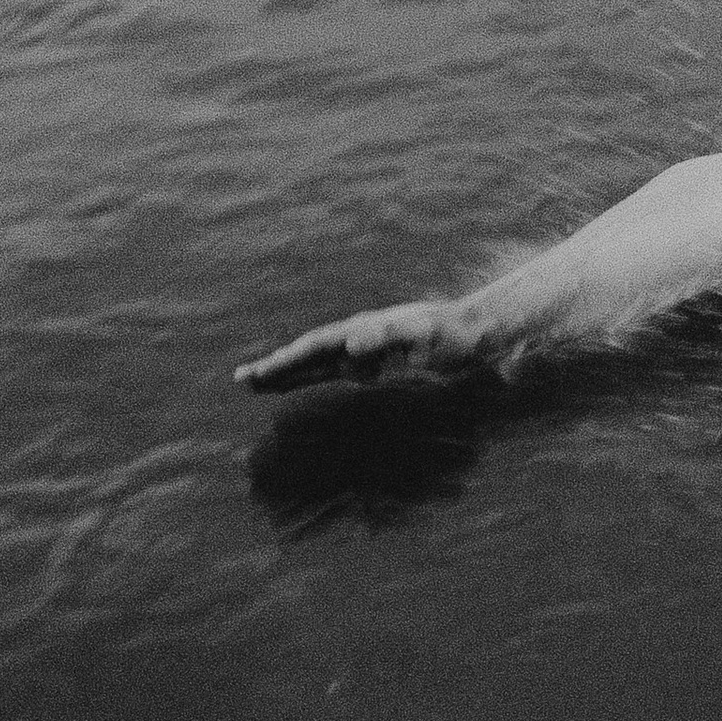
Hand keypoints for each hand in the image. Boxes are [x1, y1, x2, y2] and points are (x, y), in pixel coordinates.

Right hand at [233, 296, 485, 394]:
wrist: (481, 333)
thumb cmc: (455, 336)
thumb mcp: (424, 335)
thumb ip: (391, 336)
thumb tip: (352, 340)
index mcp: (366, 331)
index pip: (316, 347)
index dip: (286, 362)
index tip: (255, 375)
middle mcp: (361, 338)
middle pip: (309, 353)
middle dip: (276, 367)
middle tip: (241, 379)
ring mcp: (368, 350)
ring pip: (319, 363)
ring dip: (289, 373)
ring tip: (257, 383)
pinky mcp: (379, 364)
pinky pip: (336, 372)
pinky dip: (314, 380)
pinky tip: (303, 389)